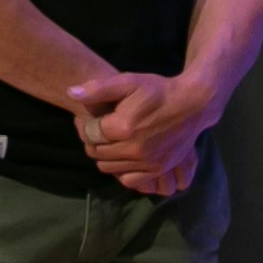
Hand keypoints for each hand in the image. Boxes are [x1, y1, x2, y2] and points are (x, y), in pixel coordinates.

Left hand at [69, 69, 213, 186]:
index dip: (89, 125)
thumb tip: (70, 93)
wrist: (192, 104)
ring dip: (106, 157)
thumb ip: (98, 88)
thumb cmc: (157, 90)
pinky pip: (129, 180)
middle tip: (103, 131)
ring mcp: (148, 162)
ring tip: (113, 142)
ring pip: (109, 168)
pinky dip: (123, 172)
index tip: (98, 118)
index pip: (89, 133)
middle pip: (97, 152)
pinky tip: (125, 158)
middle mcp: (134, 148)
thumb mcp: (127, 81)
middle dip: (95, 142)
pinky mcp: (158, 169)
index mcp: (122, 127)